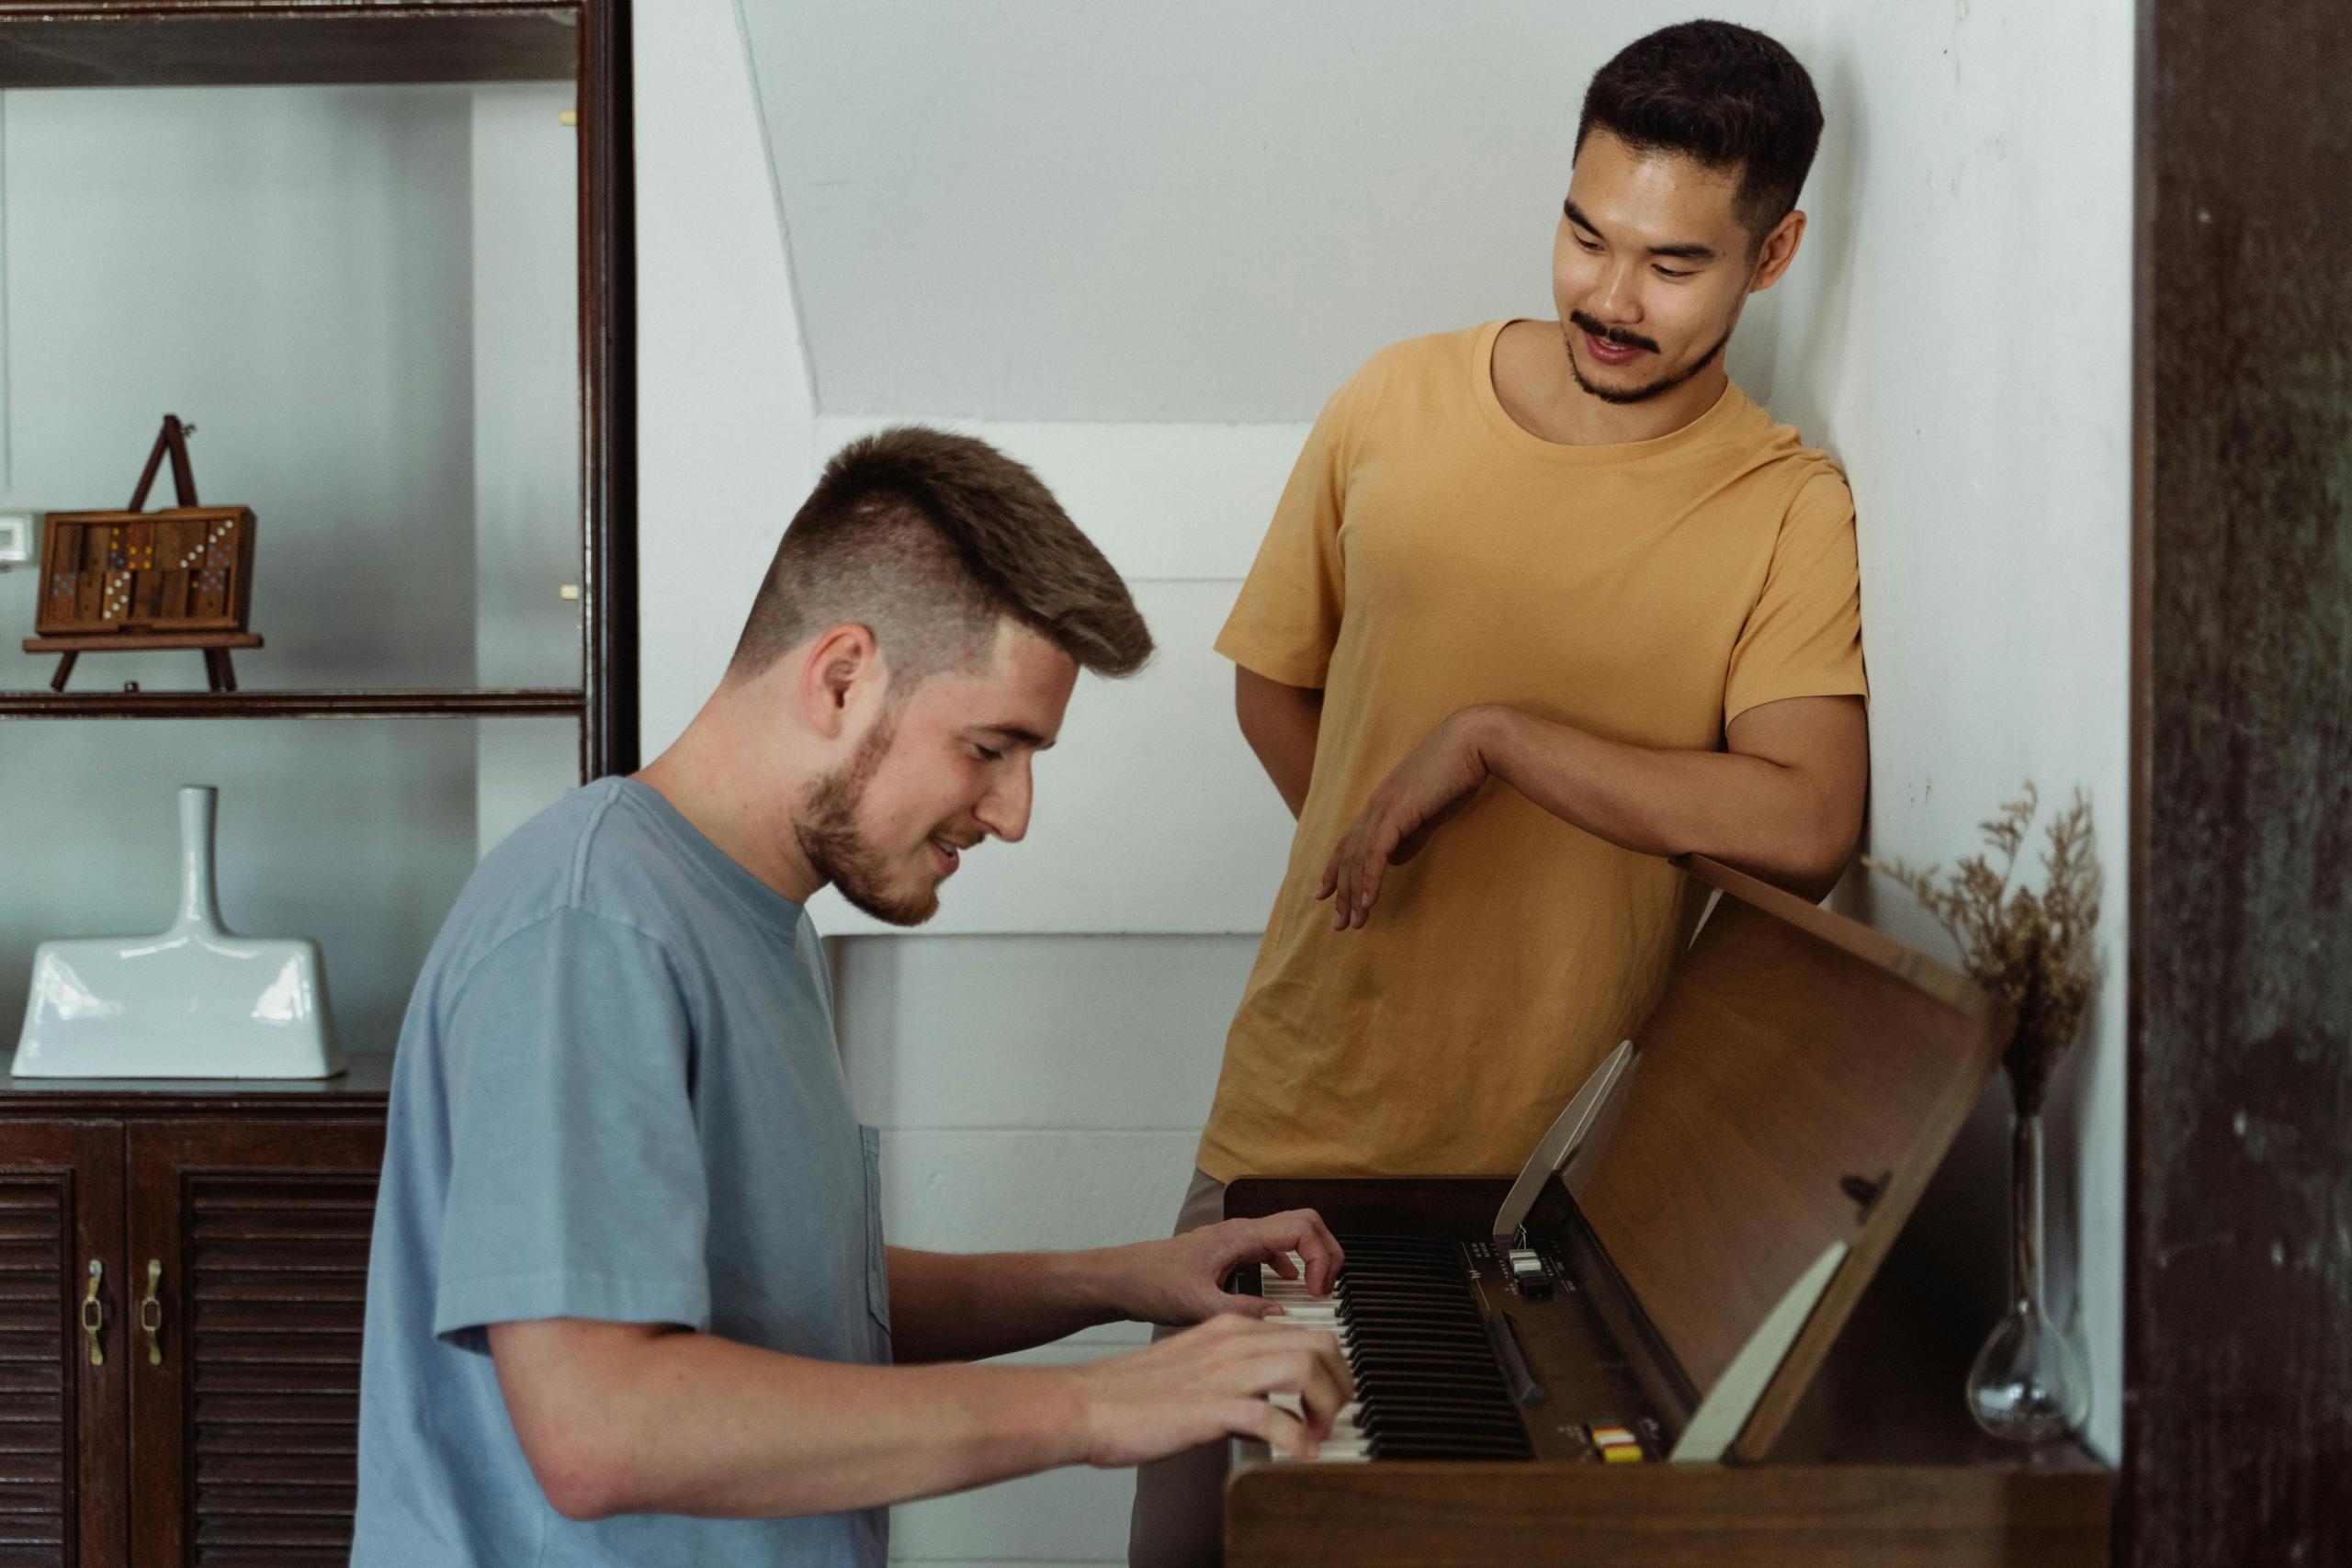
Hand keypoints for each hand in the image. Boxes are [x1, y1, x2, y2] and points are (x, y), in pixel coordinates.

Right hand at [1067, 1315, 1354, 1465]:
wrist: (1084, 1403)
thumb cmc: (1127, 1394)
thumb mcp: (1190, 1369)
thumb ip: (1229, 1379)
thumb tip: (1264, 1411)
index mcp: (1228, 1330)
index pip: (1303, 1331)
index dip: (1329, 1364)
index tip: (1332, 1393)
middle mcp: (1232, 1343)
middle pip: (1317, 1343)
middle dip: (1340, 1380)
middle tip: (1338, 1412)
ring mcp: (1223, 1374)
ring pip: (1304, 1369)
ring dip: (1326, 1405)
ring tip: (1323, 1433)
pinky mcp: (1212, 1408)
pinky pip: (1273, 1418)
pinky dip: (1298, 1439)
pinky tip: (1300, 1455)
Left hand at [1113, 1210, 1344, 1327]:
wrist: (1122, 1278)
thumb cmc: (1152, 1284)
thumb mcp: (1199, 1306)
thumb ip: (1243, 1311)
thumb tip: (1282, 1316)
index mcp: (1240, 1236)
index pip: (1302, 1228)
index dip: (1322, 1257)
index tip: (1319, 1293)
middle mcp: (1243, 1232)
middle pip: (1305, 1223)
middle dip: (1327, 1252)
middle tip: (1329, 1289)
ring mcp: (1238, 1240)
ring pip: (1291, 1233)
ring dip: (1312, 1256)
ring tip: (1317, 1291)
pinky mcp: (1231, 1253)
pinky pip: (1274, 1248)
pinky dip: (1293, 1263)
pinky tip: (1289, 1287)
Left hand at [1319, 708, 1493, 928]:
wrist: (1474, 741)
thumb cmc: (1459, 772)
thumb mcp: (1431, 810)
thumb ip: (1412, 834)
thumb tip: (1396, 858)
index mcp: (1383, 802)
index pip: (1350, 841)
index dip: (1336, 869)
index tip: (1328, 894)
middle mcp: (1376, 804)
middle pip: (1348, 855)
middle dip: (1342, 892)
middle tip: (1340, 924)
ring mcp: (1384, 807)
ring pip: (1358, 858)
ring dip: (1355, 894)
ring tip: (1355, 923)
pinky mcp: (1398, 812)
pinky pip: (1376, 853)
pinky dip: (1370, 880)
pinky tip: (1369, 902)